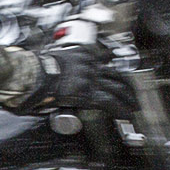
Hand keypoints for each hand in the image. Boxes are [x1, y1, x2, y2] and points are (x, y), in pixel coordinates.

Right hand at [9, 43, 131, 118]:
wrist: (36, 74)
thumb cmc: (39, 69)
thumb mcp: (57, 59)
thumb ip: (67, 64)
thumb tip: (64, 72)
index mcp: (84, 55)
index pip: (105, 57)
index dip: (112, 65)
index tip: (116, 71)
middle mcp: (91, 66)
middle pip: (116, 74)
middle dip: (127, 85)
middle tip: (132, 92)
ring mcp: (92, 80)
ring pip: (118, 88)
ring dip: (128, 98)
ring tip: (134, 106)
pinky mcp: (89, 94)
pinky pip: (110, 102)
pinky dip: (120, 109)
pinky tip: (126, 114)